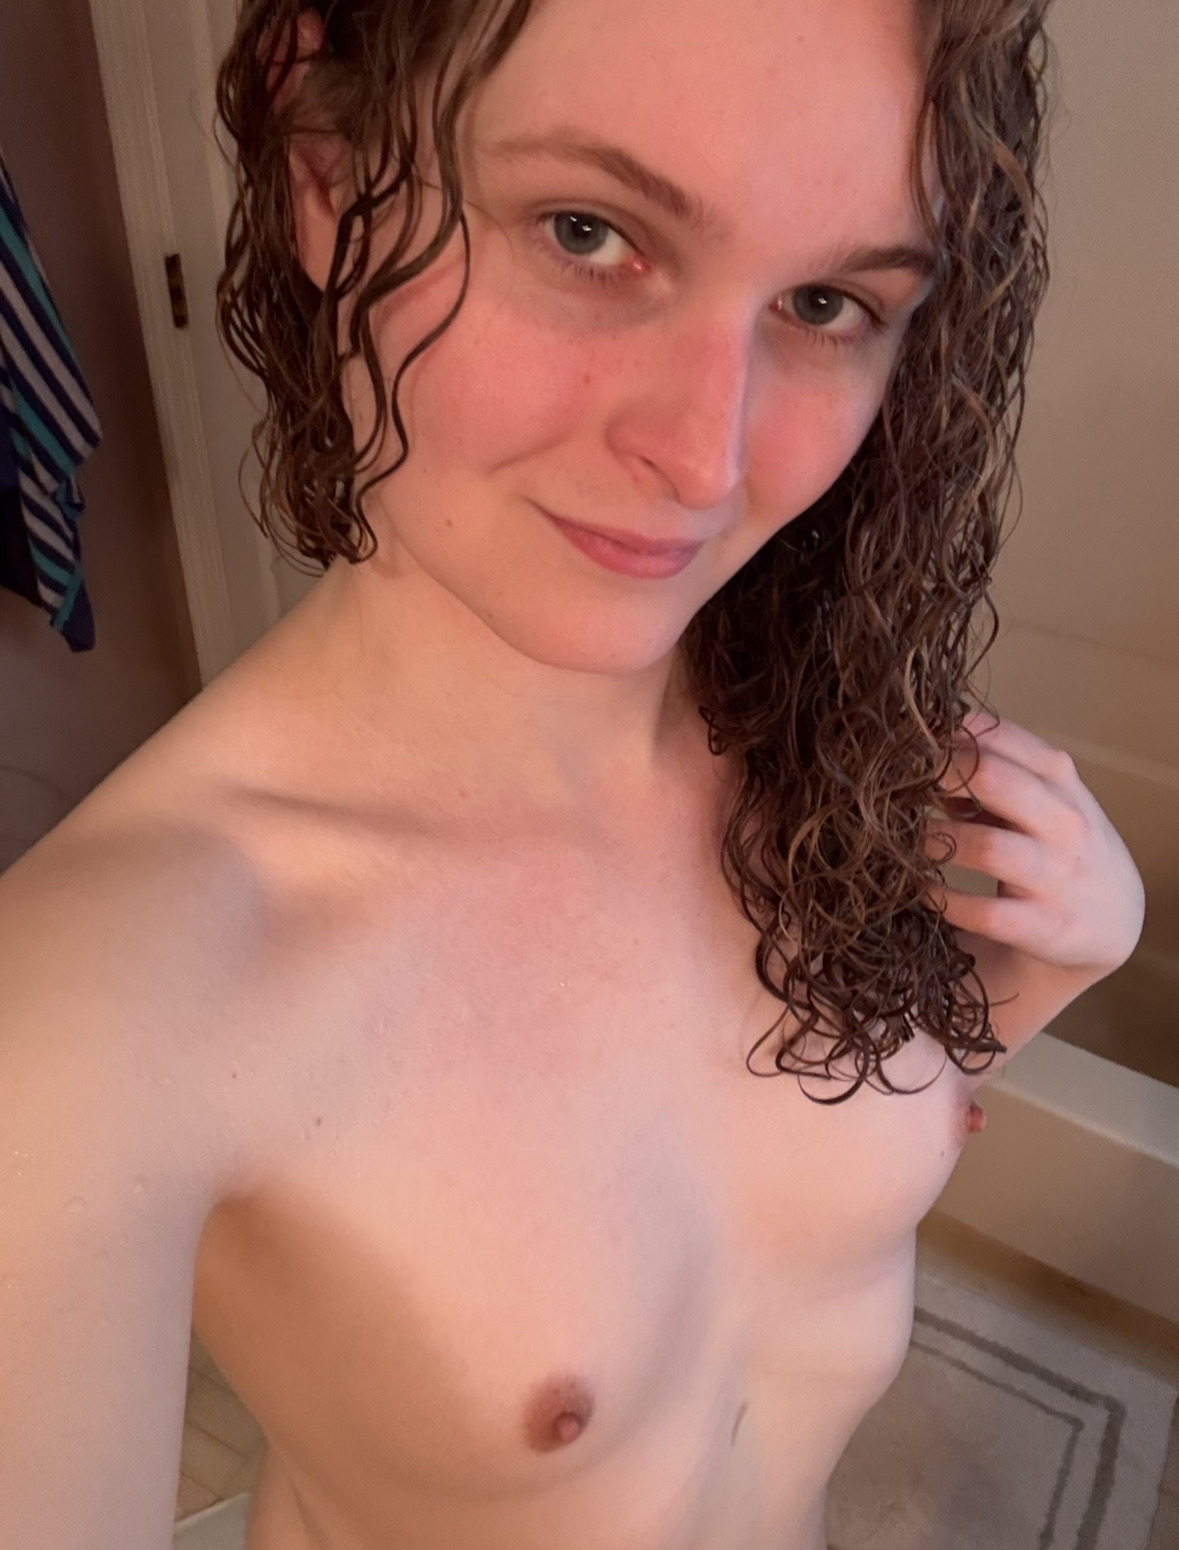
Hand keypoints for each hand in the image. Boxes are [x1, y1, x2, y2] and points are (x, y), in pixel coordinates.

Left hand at [926, 713, 1144, 1053]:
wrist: (1114, 922)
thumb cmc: (1060, 846)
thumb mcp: (1041, 799)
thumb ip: (991, 773)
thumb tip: (925, 751)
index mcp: (1058, 779)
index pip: (999, 738)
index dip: (946, 739)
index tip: (909, 747)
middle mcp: (1063, 821)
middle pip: (992, 778)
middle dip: (938, 778)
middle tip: (900, 788)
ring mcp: (1055, 874)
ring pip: (986, 847)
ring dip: (936, 841)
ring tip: (908, 842)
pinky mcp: (1042, 924)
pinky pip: (982, 911)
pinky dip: (943, 900)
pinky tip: (922, 891)